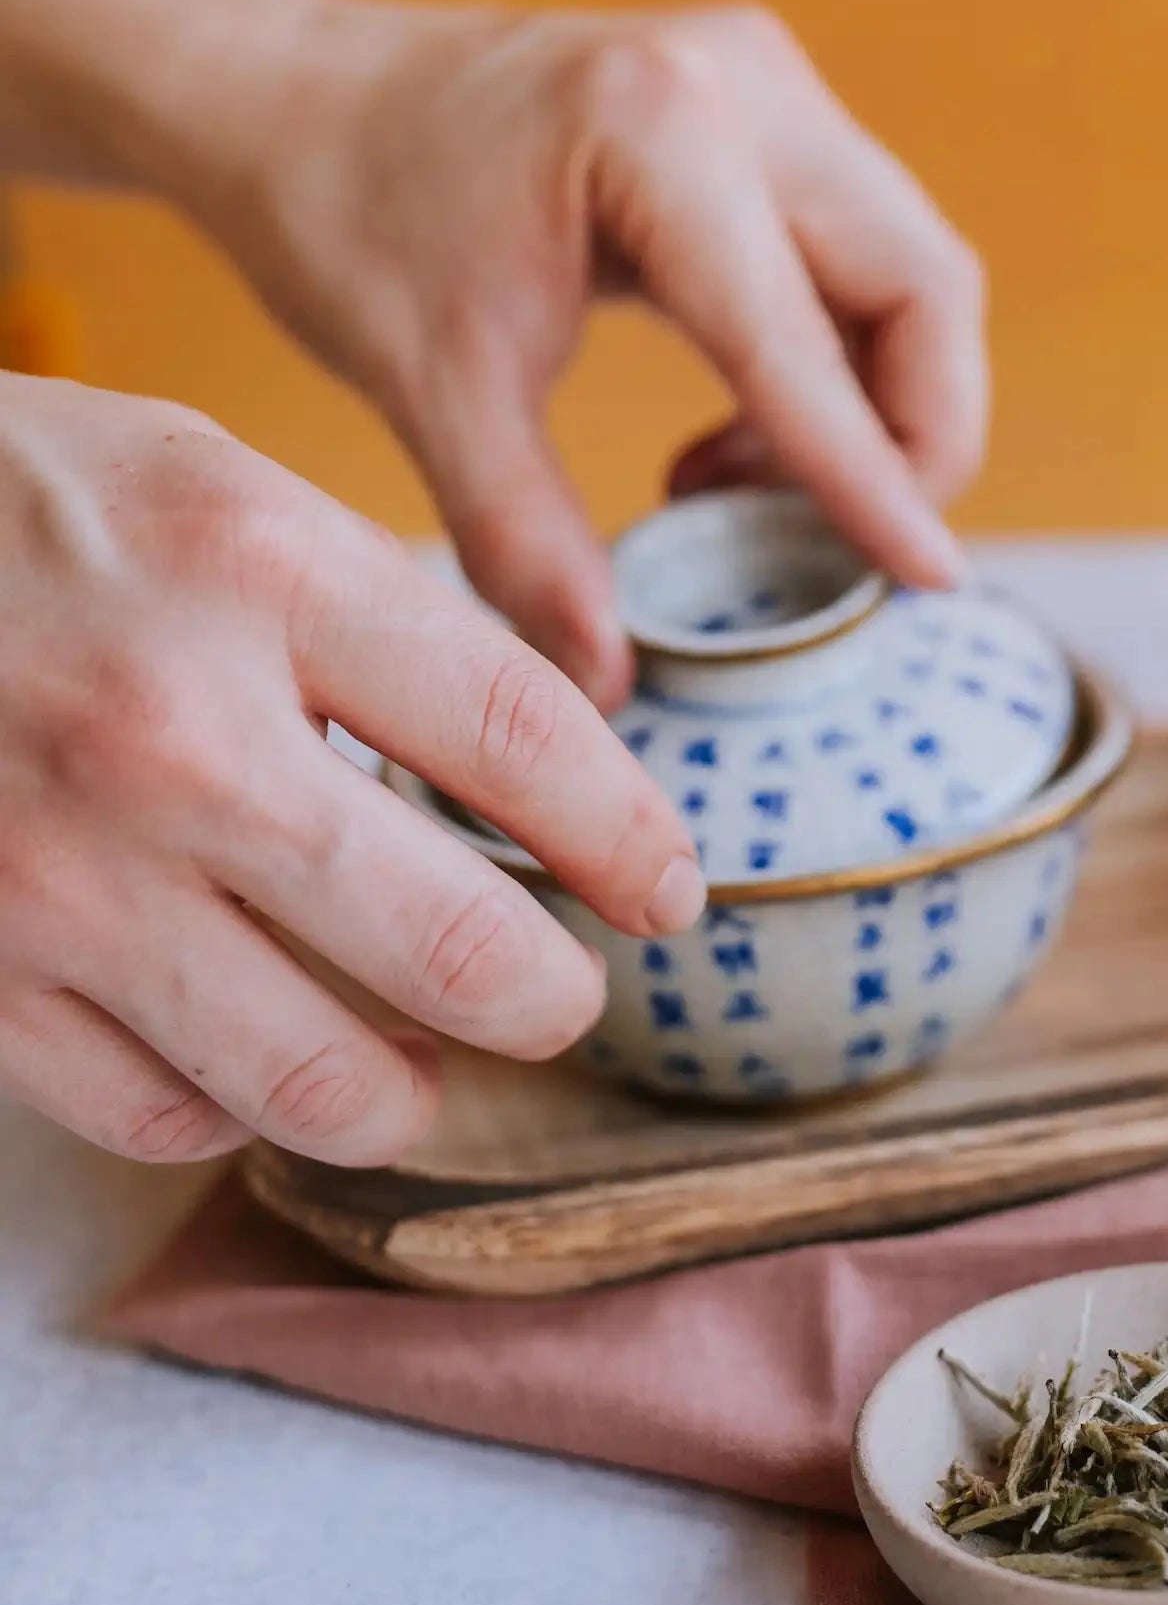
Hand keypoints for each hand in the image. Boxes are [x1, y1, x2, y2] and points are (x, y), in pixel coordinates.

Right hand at [0, 374, 701, 1165]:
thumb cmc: (29, 512)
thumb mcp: (223, 493)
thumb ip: (384, 623)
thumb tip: (543, 778)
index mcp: (259, 572)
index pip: (523, 740)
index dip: (629, 840)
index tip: (666, 891)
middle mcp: (169, 736)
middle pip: (453, 947)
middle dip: (549, 1001)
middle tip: (562, 997)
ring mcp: (57, 873)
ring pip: (315, 1079)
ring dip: (409, 1092)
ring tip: (431, 1060)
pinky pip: (160, 1110)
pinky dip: (237, 1105)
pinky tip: (258, 1049)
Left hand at [183, 0, 986, 707]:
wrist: (296, 92)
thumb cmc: (346, 212)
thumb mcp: (429, 386)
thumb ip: (525, 540)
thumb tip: (605, 679)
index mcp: (657, 131)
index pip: (804, 342)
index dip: (875, 476)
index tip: (930, 578)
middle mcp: (746, 86)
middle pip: (924, 285)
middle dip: (913, 437)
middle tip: (831, 545)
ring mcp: (770, 90)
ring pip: (913, 275)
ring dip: (875, 407)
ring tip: (742, 490)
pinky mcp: (770, 118)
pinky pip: (865, 261)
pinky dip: (838, 368)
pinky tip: (738, 434)